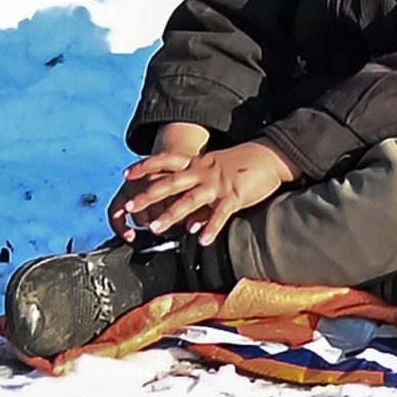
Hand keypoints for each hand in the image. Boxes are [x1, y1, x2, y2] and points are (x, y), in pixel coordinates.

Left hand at [111, 140, 295, 244]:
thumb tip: (188, 222)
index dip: (146, 166)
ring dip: (171, 215)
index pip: (167, 161)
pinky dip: (210, 227)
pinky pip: (219, 214)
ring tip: (156, 228)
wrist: (270, 156)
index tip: (126, 173)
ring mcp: (218, 184)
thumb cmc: (244, 165)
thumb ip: (201, 195)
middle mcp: (204, 172)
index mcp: (198, 165)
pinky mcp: (234, 195)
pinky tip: (202, 240)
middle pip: (171, 183)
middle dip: (148, 195)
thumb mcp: (217, 172)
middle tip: (129, 206)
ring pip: (189, 200)